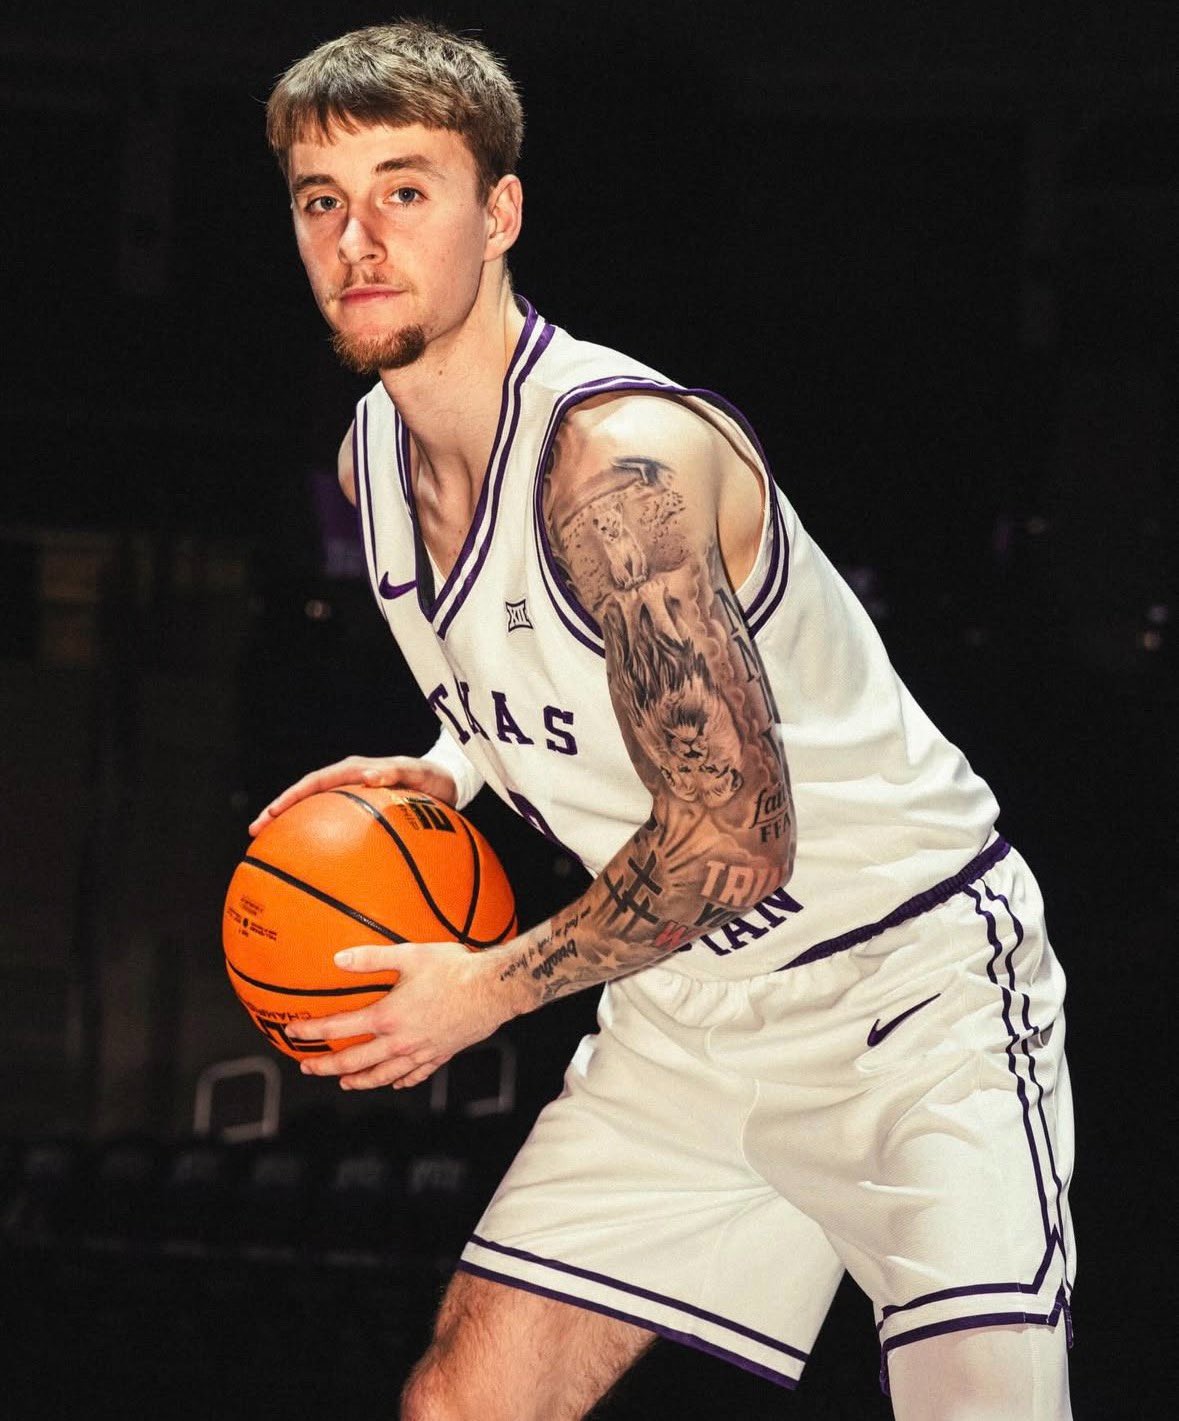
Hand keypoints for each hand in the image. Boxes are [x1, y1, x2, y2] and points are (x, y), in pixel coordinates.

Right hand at [248, 755, 457, 836]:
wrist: (446, 781)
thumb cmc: (431, 777)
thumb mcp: (417, 772)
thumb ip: (396, 772)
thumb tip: (371, 776)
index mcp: (355, 769)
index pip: (314, 782)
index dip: (290, 798)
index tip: (270, 814)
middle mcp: (347, 780)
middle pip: (305, 796)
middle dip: (278, 812)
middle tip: (255, 834)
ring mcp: (352, 795)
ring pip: (315, 810)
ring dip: (293, 826)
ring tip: (271, 848)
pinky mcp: (360, 810)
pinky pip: (334, 823)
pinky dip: (319, 837)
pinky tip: (313, 861)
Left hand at [287, 940, 519, 1090]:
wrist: (494, 990)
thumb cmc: (454, 969)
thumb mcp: (409, 955)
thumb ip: (371, 958)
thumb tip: (338, 958)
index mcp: (387, 1017)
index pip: (338, 1029)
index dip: (311, 1031)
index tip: (293, 1031)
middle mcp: (399, 1042)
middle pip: (354, 1062)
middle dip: (326, 1067)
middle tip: (308, 1067)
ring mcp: (420, 1053)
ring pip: (382, 1076)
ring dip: (359, 1081)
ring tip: (345, 1083)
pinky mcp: (440, 1056)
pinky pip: (414, 1076)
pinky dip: (399, 1081)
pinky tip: (395, 1082)